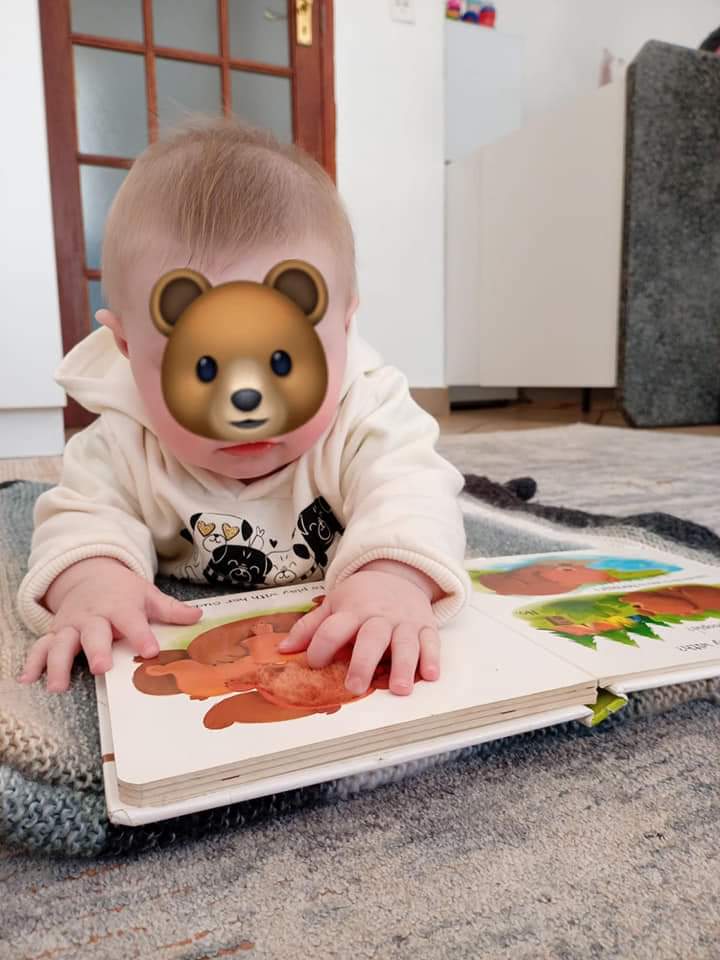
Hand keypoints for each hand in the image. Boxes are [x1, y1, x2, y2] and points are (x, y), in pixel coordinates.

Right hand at [18, 558, 201, 691]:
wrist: (89, 574)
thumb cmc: (124, 592)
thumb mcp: (148, 595)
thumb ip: (171, 610)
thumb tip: (199, 616)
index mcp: (120, 606)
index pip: (132, 621)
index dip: (141, 635)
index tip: (150, 651)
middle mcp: (94, 616)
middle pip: (94, 633)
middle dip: (96, 650)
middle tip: (100, 668)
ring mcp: (71, 625)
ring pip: (61, 643)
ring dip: (57, 663)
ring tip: (57, 686)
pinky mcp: (55, 633)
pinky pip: (40, 647)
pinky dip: (33, 663)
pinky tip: (28, 679)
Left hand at [278, 563, 440, 696]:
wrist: (398, 574)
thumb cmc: (361, 597)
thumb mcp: (334, 603)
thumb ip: (310, 627)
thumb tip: (283, 650)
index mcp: (352, 611)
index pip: (333, 628)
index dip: (321, 646)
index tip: (314, 664)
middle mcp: (379, 617)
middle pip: (371, 638)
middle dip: (363, 662)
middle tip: (354, 686)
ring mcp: (405, 622)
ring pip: (404, 643)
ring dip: (402, 665)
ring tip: (399, 689)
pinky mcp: (426, 627)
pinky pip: (431, 642)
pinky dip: (432, 658)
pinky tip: (430, 675)